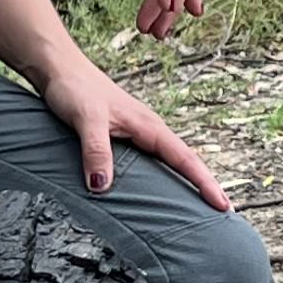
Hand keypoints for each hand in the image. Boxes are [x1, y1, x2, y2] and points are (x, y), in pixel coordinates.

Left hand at [37, 54, 231, 209]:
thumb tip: (102, 187)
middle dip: (205, 186)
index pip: (185, 159)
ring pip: (168, 161)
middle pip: (184, 162)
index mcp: (148, 126)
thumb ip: (96, 150)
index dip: (205, 183)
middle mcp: (148, 130)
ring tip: (199, 208)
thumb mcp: (86, 119)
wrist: (59, 68)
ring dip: (185, 182)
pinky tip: (158, 190)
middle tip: (224, 215)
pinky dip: (162, 176)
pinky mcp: (122, 136)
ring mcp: (136, 133)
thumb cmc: (74, 88)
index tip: (223, 206)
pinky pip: (150, 160)